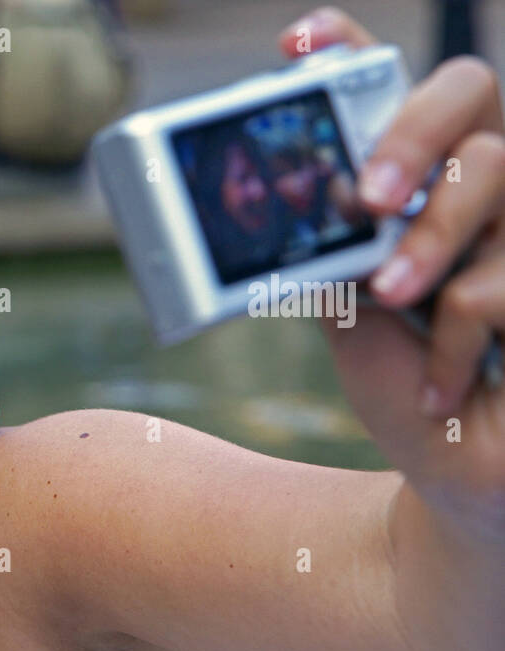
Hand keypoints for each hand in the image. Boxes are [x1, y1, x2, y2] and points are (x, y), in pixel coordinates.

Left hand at [278, 7, 504, 539]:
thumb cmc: (406, 387)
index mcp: (426, 185)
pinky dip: (451, 344)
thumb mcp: (350, 315)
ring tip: (391, 300)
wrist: (456, 475)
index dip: (352, 49)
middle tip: (363, 196)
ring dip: (427, 247)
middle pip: (470, 89)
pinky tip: (443, 388)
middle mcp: (487, 188)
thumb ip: (332, 252)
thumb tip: (296, 197)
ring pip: (492, 174)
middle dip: (407, 132)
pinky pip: (493, 284)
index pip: (401, 92)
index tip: (296, 45)